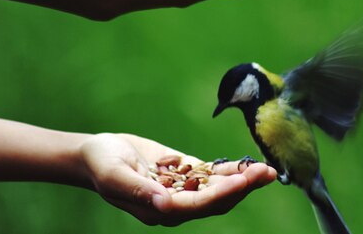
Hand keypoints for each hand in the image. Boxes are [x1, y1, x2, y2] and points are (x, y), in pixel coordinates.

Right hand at [80, 133, 276, 225]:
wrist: (95, 154)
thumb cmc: (101, 164)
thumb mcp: (115, 176)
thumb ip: (139, 191)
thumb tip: (164, 204)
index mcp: (159, 210)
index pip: (197, 205)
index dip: (221, 194)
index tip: (243, 181)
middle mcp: (174, 204)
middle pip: (215, 201)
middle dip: (242, 188)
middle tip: (267, 173)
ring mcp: (180, 190)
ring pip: (217, 189)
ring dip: (241, 179)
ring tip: (266, 170)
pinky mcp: (182, 173)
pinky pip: (209, 175)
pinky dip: (228, 170)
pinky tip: (246, 165)